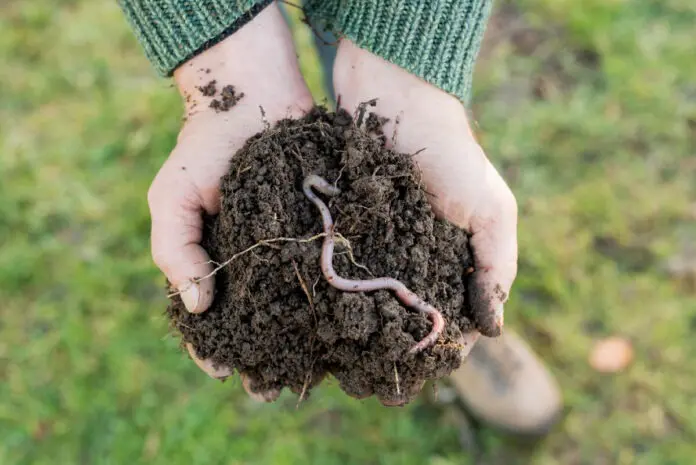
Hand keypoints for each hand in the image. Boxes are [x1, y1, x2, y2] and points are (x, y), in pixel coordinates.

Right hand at [147, 5, 311, 398]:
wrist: (255, 95)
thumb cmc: (205, 148)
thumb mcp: (172, 196)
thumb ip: (176, 249)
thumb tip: (197, 306)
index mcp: (215, 260)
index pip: (209, 318)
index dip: (213, 347)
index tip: (225, 372)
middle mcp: (256, 262)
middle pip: (259, 321)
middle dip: (266, 355)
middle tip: (275, 387)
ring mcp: (292, 247)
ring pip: (298, 304)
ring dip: (305, 338)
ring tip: (315, 368)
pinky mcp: (322, 228)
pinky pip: (329, 267)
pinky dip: (336, 295)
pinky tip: (346, 318)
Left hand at [333, 40, 517, 404]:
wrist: (395, 98)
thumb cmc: (450, 153)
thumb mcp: (489, 208)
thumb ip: (495, 265)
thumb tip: (493, 329)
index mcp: (453, 258)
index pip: (449, 316)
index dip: (439, 348)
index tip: (418, 376)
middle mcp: (415, 257)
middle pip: (406, 315)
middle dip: (393, 347)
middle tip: (371, 383)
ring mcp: (378, 245)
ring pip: (371, 300)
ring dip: (360, 329)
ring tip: (341, 363)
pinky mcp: (347, 228)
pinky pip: (340, 268)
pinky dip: (336, 293)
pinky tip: (321, 319)